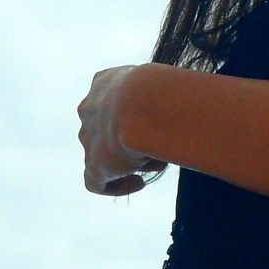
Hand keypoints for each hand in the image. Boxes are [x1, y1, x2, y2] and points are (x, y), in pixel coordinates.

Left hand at [78, 65, 167, 195]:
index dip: (131, 116)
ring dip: (128, 160)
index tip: (150, 124)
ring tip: (156, 160)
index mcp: (104, 83)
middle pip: (106, 129)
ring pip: (104, 154)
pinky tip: (139, 182)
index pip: (111, 101)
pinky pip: (96, 182)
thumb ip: (161, 97)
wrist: (146, 105)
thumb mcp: (162, 84)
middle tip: (156, 144)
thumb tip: (179, 114)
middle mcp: (90, 109)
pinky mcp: (94, 165)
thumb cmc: (164, 90)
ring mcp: (89, 138)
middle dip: (129, 140)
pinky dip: (116, 185)